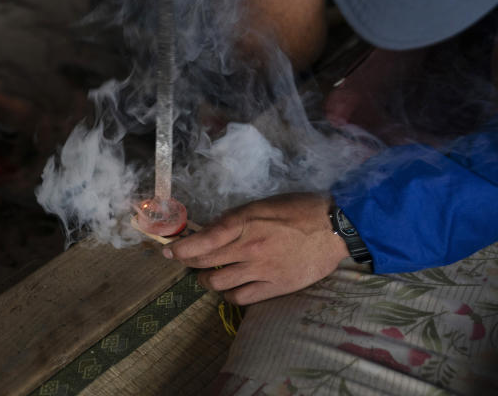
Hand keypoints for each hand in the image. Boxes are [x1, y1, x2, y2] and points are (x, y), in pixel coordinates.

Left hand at [162, 193, 348, 304]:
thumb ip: (235, 220)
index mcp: (242, 222)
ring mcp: (261, 269)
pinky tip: (230, 289)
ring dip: (206, 281)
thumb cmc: (297, 209)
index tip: (168, 252)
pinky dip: (229, 295)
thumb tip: (211, 231)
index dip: (180, 249)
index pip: (202, 241)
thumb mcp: (260, 205)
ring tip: (206, 276)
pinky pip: (241, 298)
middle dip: (188, 263)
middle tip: (185, 262)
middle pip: (204, 262)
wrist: (334, 227)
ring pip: (218, 283)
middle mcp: (248, 247)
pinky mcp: (276, 286)